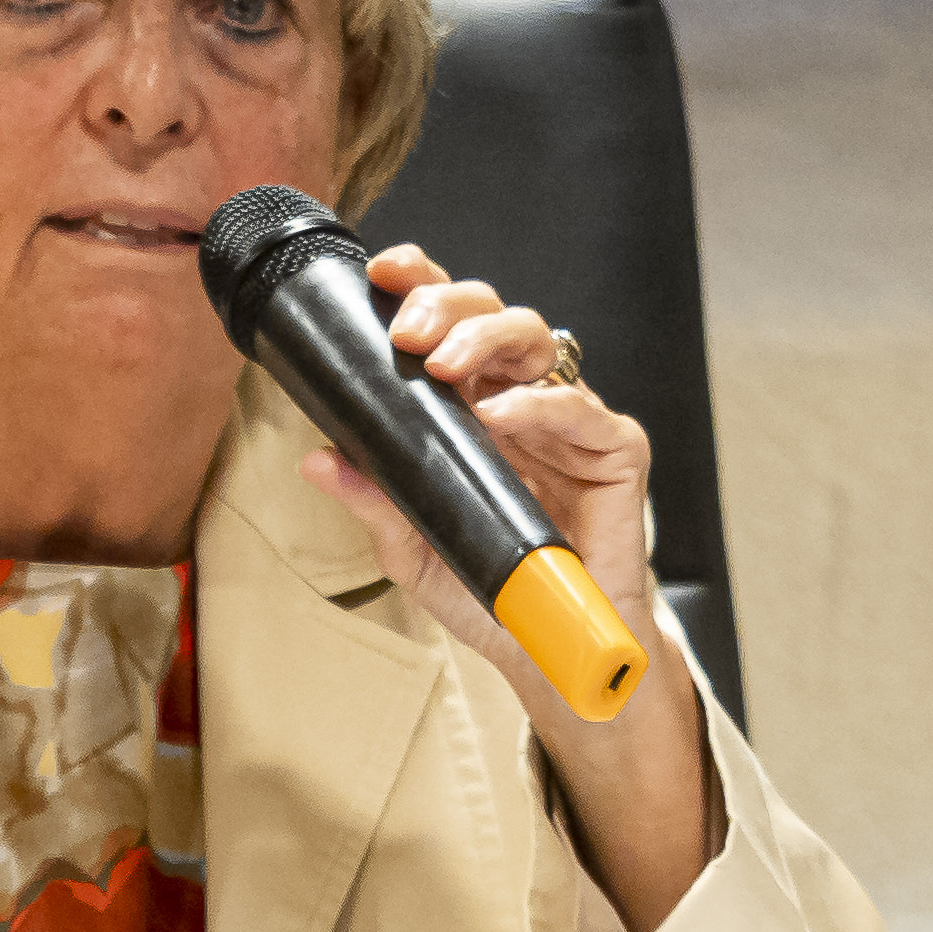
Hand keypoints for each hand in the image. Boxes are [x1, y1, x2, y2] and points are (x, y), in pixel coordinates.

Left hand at [296, 240, 712, 931]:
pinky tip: (504, 413)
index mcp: (476, 406)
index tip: (379, 276)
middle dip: (447, 305)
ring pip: (540, 342)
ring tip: (443, 364)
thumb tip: (317, 458)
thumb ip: (373, 500)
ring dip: (486, 340)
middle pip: (494, 315)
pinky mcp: (615, 456)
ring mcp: (572, 424)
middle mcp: (524, 402)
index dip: (420, 286)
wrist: (553, 655)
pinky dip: (542, 405)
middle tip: (406, 331)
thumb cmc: (495, 592)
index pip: (449, 325)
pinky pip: (584, 411)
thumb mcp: (414, 549)